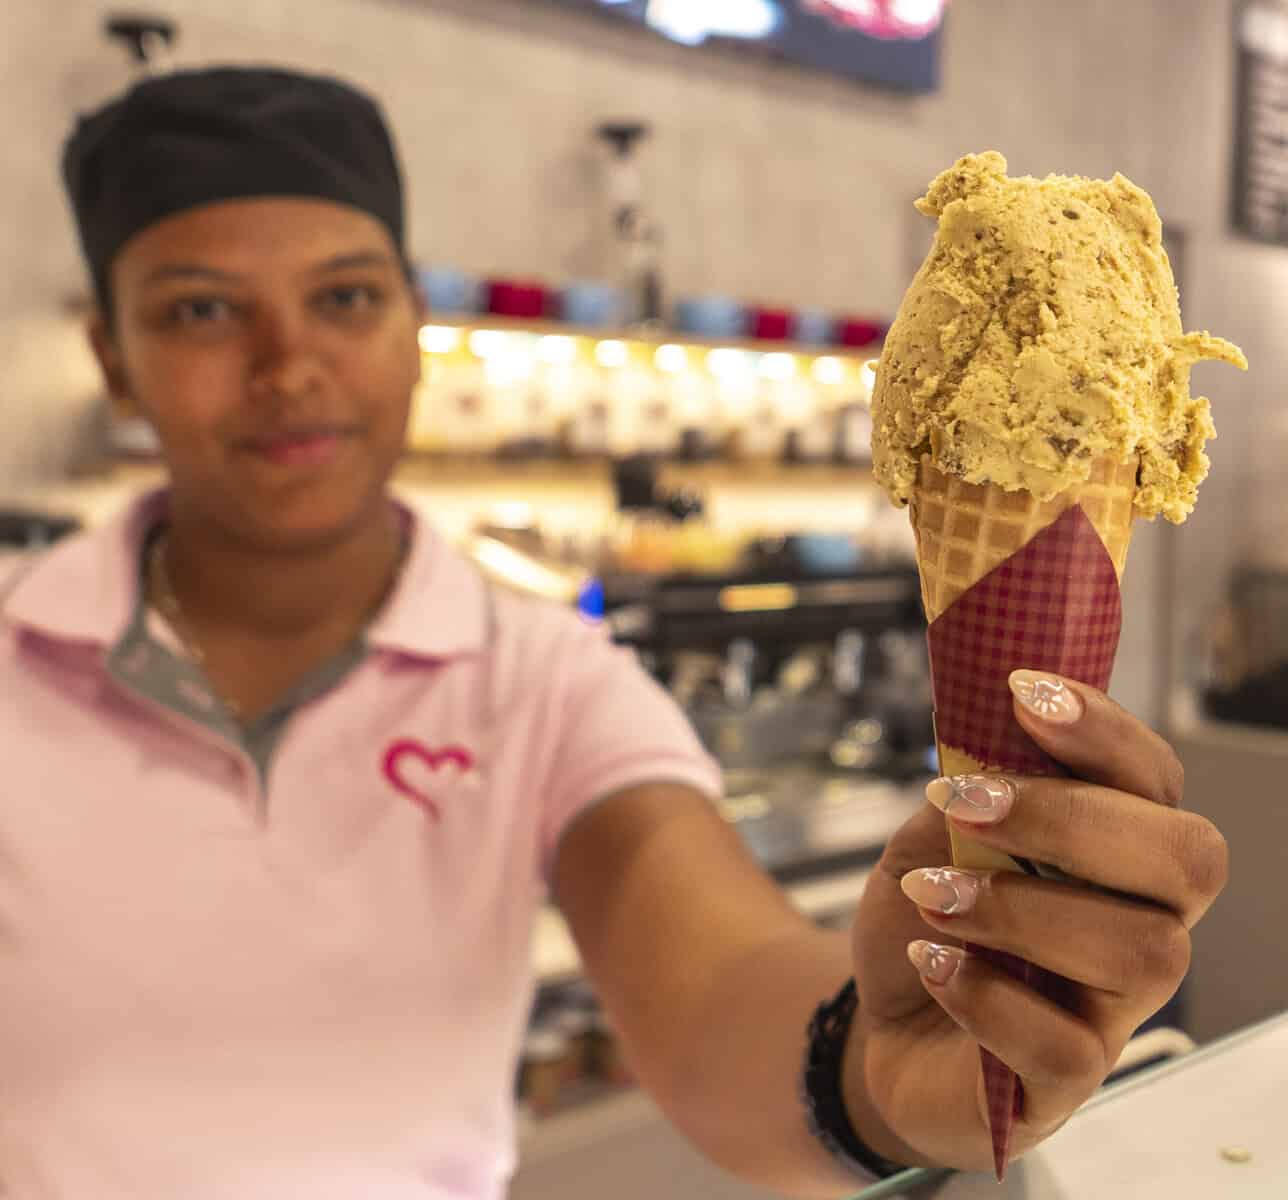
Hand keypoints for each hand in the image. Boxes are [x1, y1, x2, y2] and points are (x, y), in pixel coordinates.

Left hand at [847, 671, 1228, 1172]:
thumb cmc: (925, 918)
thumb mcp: (929, 837)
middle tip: (963, 804)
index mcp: (1113, 849)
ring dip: (1020, 907)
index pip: (1154, 779)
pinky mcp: (1066, 1082)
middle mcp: (1138, 923)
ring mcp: (1111, 1008)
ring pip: (1141, 951)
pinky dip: (987, 996)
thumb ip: (966, 790)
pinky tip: (932, 966)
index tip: (1021, 693)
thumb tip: (985, 744)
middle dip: (1070, 817)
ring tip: (932, 898)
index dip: (1103, 731)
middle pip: (1186, 860)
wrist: (882, 1020)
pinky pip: (1067, 1047)